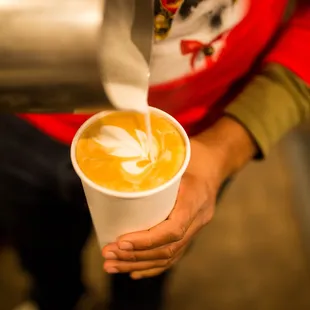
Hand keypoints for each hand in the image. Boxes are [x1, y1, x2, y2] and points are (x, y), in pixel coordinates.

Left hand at [102, 139, 220, 278]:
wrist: (215, 162)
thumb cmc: (193, 154)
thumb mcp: (176, 155)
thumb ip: (153, 167)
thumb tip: (115, 176)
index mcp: (195, 198)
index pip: (173, 229)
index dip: (146, 240)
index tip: (120, 242)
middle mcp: (199, 217)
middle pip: (168, 248)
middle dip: (135, 256)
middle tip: (107, 256)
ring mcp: (197, 226)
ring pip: (170, 255)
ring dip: (139, 264)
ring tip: (112, 266)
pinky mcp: (192, 230)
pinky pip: (175, 254)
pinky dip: (154, 265)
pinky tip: (135, 271)